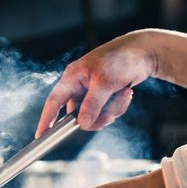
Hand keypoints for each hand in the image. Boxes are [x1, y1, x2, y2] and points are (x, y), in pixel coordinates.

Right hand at [37, 31, 156, 136]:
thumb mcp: (105, 82)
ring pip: (94, 116)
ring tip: (123, 94)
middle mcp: (79, 86)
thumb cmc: (121, 59)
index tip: (40, 136)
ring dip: (111, 110)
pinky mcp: (104, 96)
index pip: (53, 102)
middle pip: (77, 115)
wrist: (145, 51)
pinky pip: (106, 112)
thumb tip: (82, 125)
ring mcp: (92, 92)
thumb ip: (92, 105)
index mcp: (72, 78)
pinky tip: (126, 93)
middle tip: (109, 115)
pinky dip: (118, 106)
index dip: (46, 119)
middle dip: (96, 117)